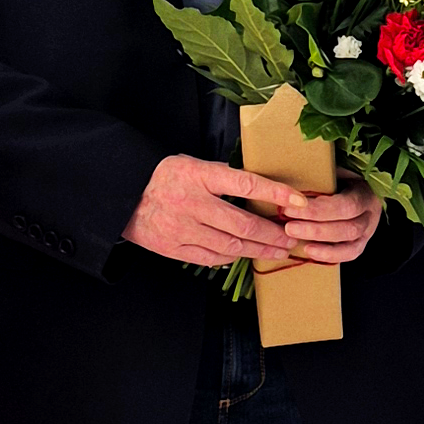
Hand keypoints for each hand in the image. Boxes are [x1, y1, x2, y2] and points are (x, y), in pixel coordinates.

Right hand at [124, 153, 376, 268]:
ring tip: (276, 250)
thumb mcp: (194, 165)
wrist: (124, 194)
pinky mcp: (173, 247)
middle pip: (242, 224)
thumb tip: (264, 191)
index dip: (275, 193)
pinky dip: (231, 257)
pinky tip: (244, 254)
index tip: (299, 201)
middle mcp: (191, 203)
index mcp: (199, 175)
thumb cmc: (166, 177)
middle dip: (272, 234)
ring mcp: (181, 228)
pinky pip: (211, 258)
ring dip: (257, 249)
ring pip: (230, 245)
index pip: (245, 184)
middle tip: (291, 238)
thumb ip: (224, 177)